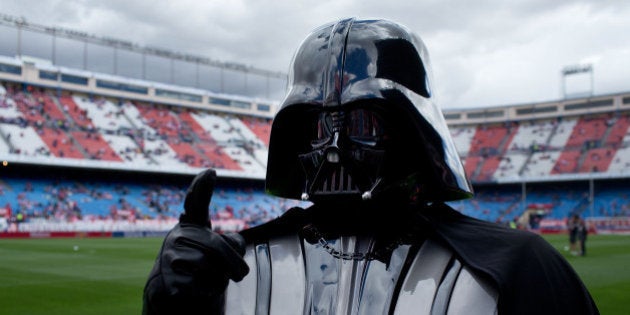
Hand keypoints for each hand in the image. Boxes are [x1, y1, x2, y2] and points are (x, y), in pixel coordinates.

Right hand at [143, 169, 249, 314]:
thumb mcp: (214, 249)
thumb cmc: (199, 266)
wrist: (171, 292)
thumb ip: (229, 243)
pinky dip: (209, 293)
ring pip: (211, 269)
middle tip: (240, 274)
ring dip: (220, 280)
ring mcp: (170, 259)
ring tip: (211, 280)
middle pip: (216, 248)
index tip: (211, 171)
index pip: (195, 203)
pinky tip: (199, 290)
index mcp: (189, 226)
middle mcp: (177, 238)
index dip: (201, 188)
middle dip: (234, 264)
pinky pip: (202, 287)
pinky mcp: (169, 281)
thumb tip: (233, 243)